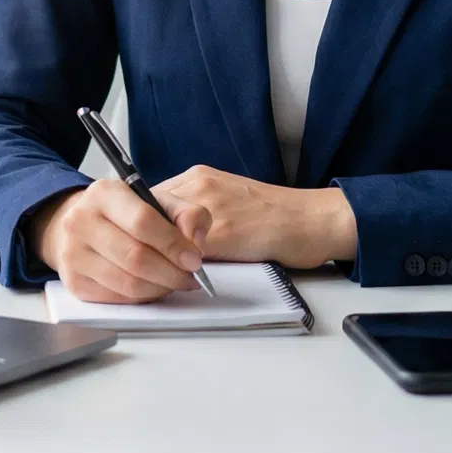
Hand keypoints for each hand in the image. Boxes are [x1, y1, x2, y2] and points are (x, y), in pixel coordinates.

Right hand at [27, 180, 211, 303]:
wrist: (81, 224)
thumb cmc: (123, 213)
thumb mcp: (156, 200)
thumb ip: (186, 213)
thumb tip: (195, 241)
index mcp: (103, 193)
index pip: (143, 222)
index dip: (173, 244)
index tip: (194, 259)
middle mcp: (81, 221)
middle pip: (136, 257)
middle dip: (171, 272)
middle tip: (189, 277)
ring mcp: (74, 254)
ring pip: (128, 283)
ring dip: (160, 288)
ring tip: (174, 282)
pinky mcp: (74, 282)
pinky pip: (118, 298)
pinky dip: (143, 297)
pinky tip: (153, 287)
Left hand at [151, 165, 358, 268]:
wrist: (308, 220)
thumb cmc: (270, 216)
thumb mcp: (225, 199)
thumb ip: (191, 209)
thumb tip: (158, 236)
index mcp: (198, 177)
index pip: (148, 197)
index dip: (142, 225)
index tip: (142, 243)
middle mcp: (199, 184)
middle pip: (148, 211)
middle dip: (147, 239)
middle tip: (153, 261)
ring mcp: (210, 206)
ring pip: (163, 230)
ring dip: (162, 253)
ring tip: (172, 270)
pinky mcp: (224, 231)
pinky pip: (186, 249)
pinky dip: (182, 265)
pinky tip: (191, 275)